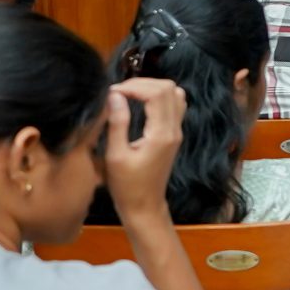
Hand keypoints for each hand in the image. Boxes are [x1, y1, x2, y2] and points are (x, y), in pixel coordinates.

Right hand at [101, 79, 187, 219]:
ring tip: (128, 95)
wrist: (145, 206)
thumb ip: (117, 123)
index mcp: (162, 134)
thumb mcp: (116, 155)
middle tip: (119, 92)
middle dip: (143, 83)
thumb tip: (115, 95)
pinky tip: (138, 104)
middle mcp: (175, 130)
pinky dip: (157, 97)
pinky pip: (173, 106)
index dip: (134, 86)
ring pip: (175, 95)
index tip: (112, 93)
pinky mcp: (174, 135)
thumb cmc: (126, 185)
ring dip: (152, 88)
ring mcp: (177, 132)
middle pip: (169, 88)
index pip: (157, 93)